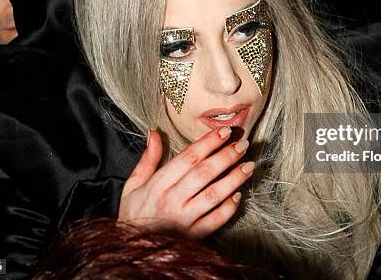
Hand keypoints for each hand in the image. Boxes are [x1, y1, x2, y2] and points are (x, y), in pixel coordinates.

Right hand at [118, 126, 253, 237]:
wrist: (131, 249)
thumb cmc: (134, 214)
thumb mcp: (133, 185)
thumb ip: (147, 158)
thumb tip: (154, 132)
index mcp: (157, 185)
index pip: (188, 158)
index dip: (208, 143)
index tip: (225, 132)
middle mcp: (172, 200)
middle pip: (204, 173)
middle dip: (226, 156)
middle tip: (243, 144)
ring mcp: (184, 219)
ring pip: (214, 195)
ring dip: (234, 179)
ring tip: (249, 165)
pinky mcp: (194, 236)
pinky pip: (216, 220)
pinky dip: (229, 208)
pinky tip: (239, 195)